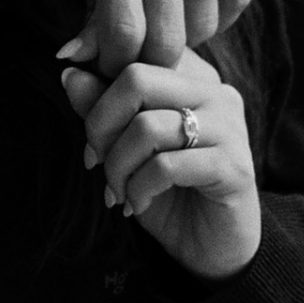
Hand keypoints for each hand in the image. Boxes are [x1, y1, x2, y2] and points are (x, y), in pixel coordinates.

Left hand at [50, 0, 249, 74]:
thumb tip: (80, 51)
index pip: (124, 36)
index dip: (112, 62)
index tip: (102, 59)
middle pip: (169, 41)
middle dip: (146, 61)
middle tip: (130, 51)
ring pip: (204, 24)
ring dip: (179, 37)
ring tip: (158, 24)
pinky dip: (214, 16)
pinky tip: (190, 7)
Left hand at [60, 49, 259, 280]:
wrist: (210, 247)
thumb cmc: (167, 191)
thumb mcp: (126, 147)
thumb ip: (103, 108)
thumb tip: (69, 73)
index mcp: (190, 78)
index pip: (133, 55)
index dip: (96, 88)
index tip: (90, 136)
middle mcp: (215, 92)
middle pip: (136, 79)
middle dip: (100, 125)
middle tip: (95, 162)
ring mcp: (229, 127)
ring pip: (147, 127)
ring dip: (117, 167)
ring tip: (117, 191)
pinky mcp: (234, 166)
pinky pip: (166, 166)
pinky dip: (138, 189)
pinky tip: (135, 205)